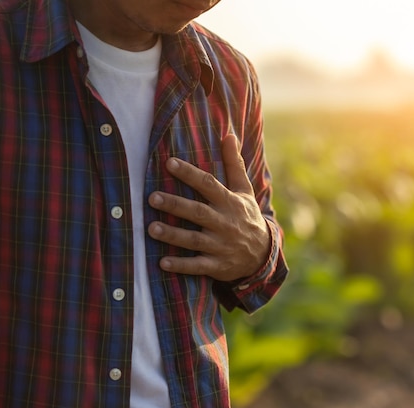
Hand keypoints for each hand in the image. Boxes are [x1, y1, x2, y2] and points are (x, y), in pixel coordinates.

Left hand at [147, 134, 270, 281]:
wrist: (262, 253)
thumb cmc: (246, 216)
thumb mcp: (244, 191)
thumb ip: (234, 164)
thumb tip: (229, 135)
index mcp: (229, 203)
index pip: (208, 185)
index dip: (189, 174)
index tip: (169, 163)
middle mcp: (225, 223)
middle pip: (198, 212)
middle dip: (175, 205)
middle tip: (152, 197)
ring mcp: (221, 246)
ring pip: (195, 240)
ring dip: (173, 235)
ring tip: (151, 228)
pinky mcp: (217, 265)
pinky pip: (198, 266)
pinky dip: (181, 265)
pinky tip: (162, 263)